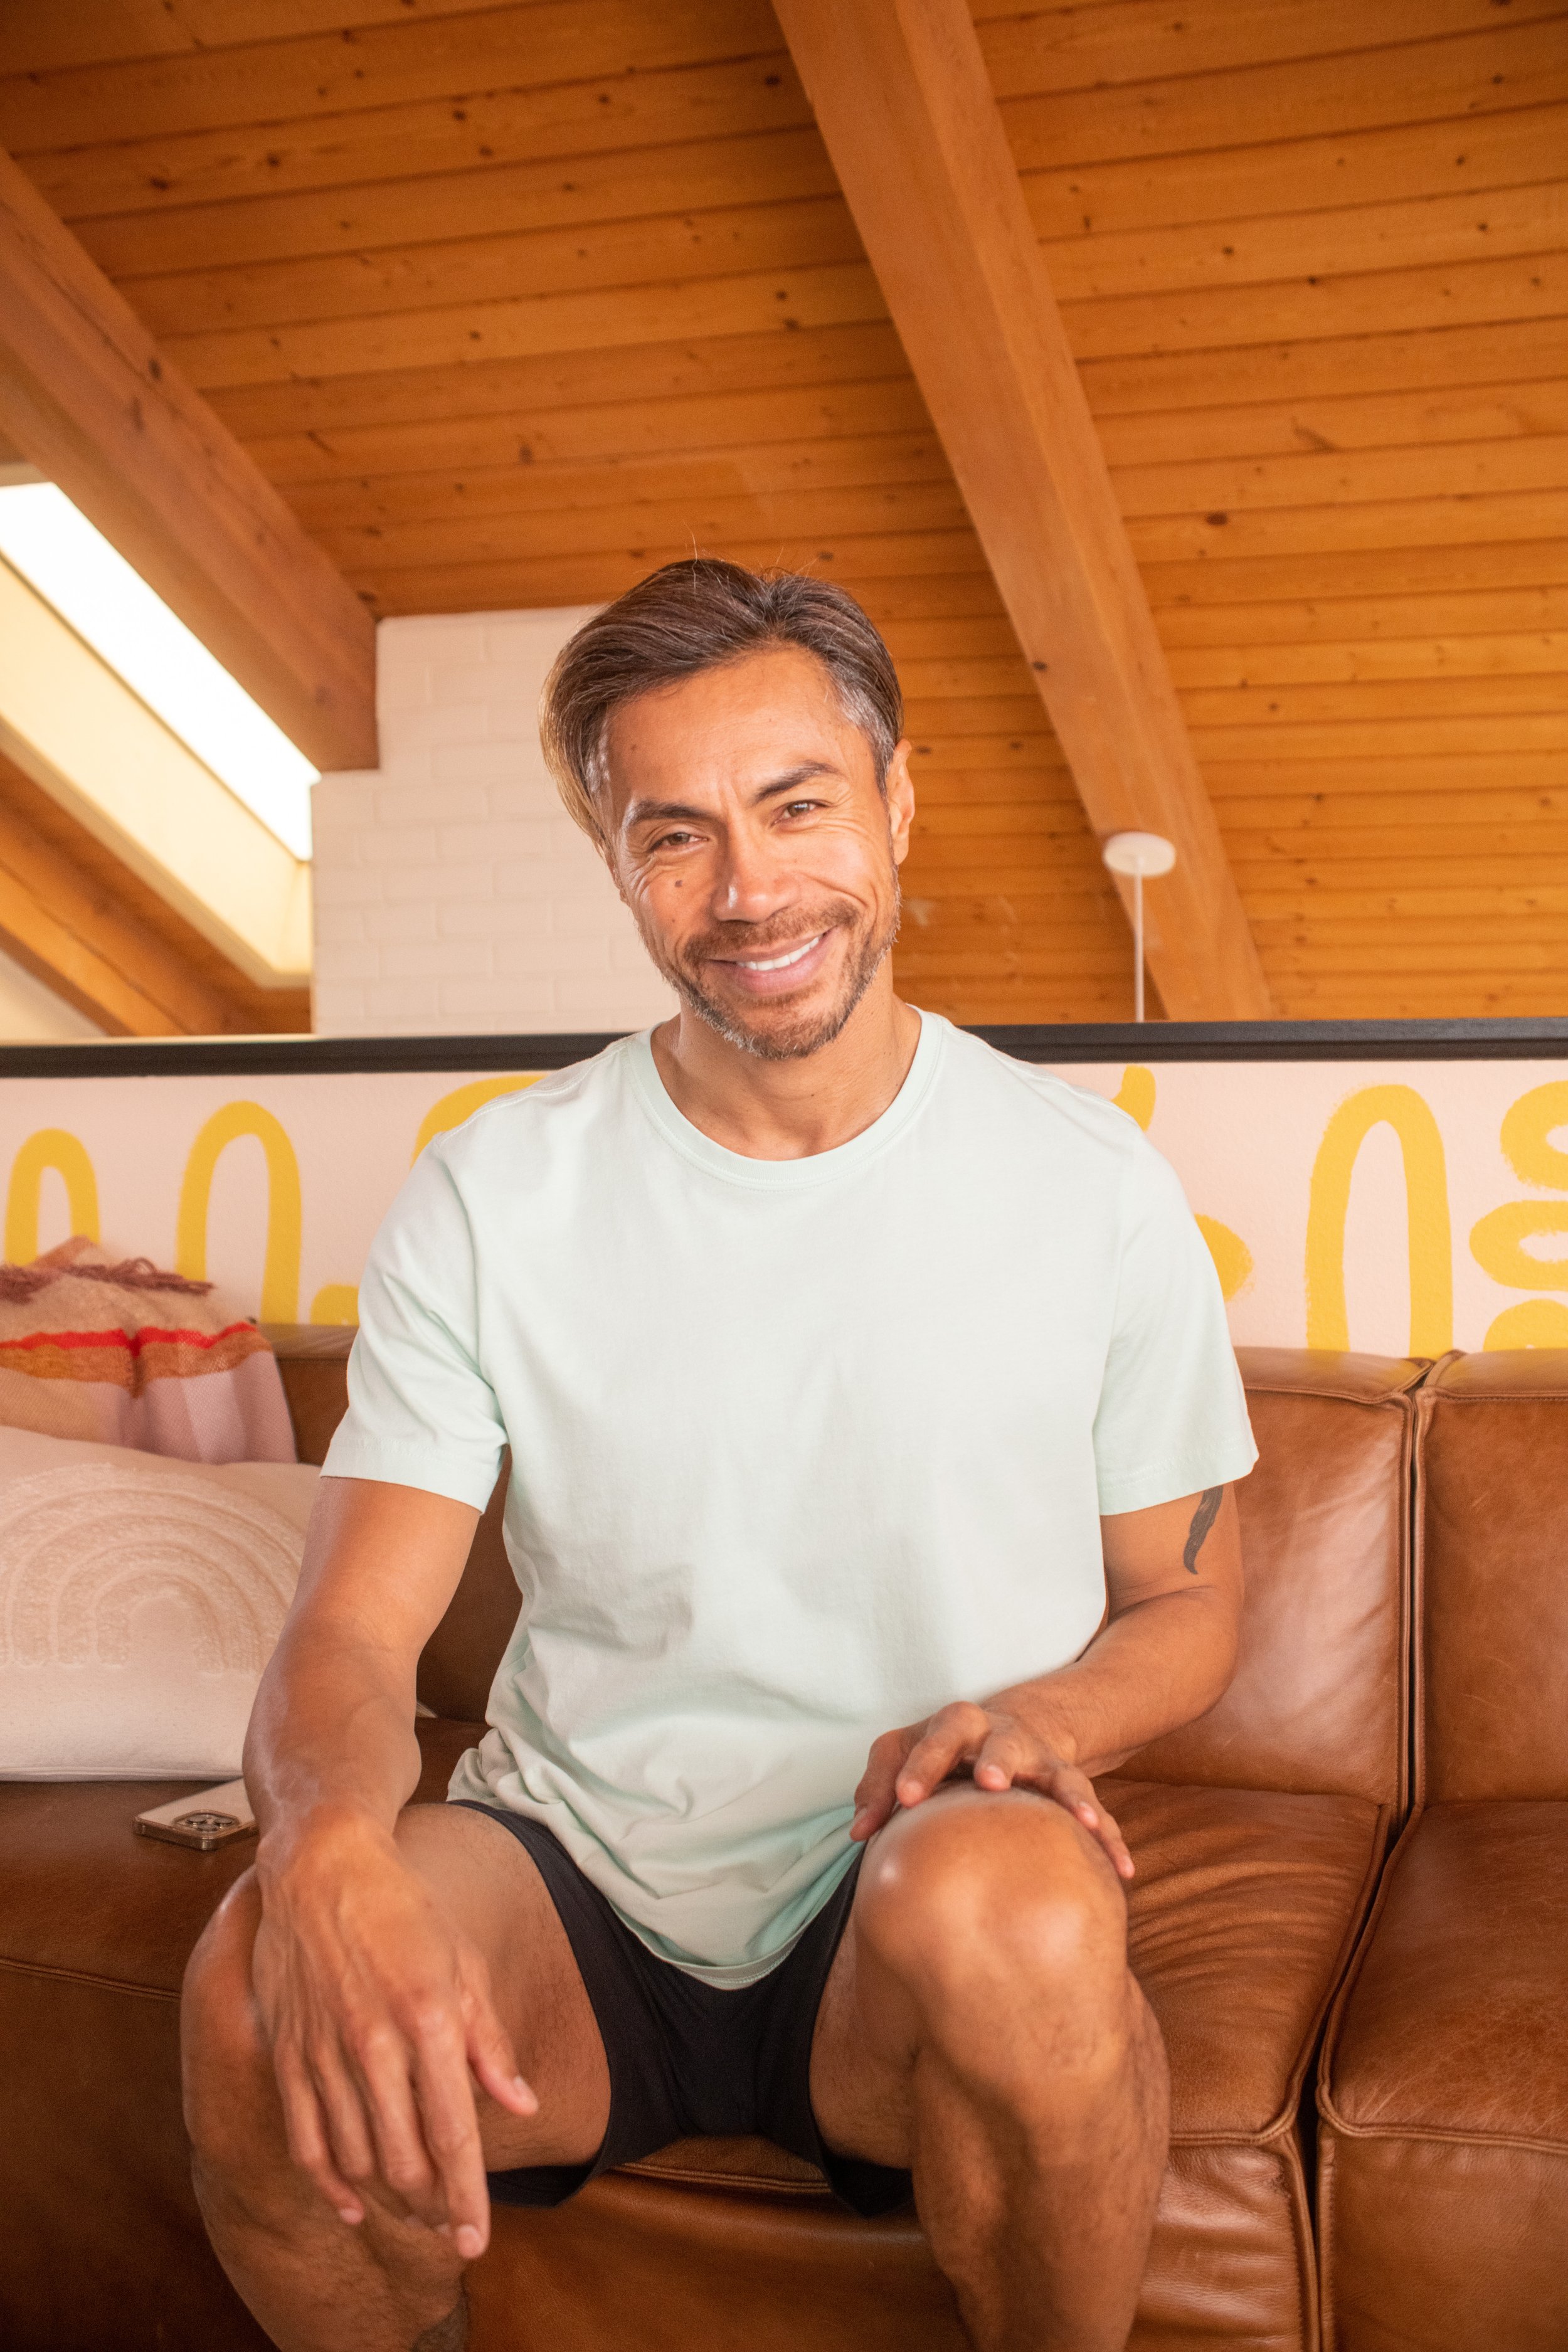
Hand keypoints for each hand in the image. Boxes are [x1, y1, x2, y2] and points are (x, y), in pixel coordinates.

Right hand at [252, 1817, 536, 2256]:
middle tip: (450, 2225)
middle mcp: (374, 2043)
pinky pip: (306, 2139)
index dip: (468, 2197)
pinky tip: (349, 2203)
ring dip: (387, 2199)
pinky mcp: (288, 2052)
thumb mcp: (462, 1962)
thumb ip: (488, 2041)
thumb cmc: (403, 1908)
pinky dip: (327, 2183)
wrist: (323, 1864)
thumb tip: (519, 2105)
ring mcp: (324, 2051)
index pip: (453, 2134)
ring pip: (357, 2158)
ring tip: (415, 2212)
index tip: (476, 2240)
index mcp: (428, 2019)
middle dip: (432, 2207)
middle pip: (404, 2160)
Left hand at [849, 1701, 1133, 1879]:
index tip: (904, 1799)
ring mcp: (1046, 1762)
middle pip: (1004, 1742)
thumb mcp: (905, 1751)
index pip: (939, 1735)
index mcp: (961, 1726)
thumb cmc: (944, 1750)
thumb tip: (860, 1833)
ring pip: (1063, 1775)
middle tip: (991, 1782)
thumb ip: (879, 1785)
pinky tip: (1122, 1872)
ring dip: (1072, 1797)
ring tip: (1083, 1823)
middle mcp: (1007, 1738)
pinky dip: (1112, 1840)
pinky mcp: (1073, 1790)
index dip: (922, 1764)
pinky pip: (1099, 1815)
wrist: (1012, 1729)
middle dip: (999, 1759)